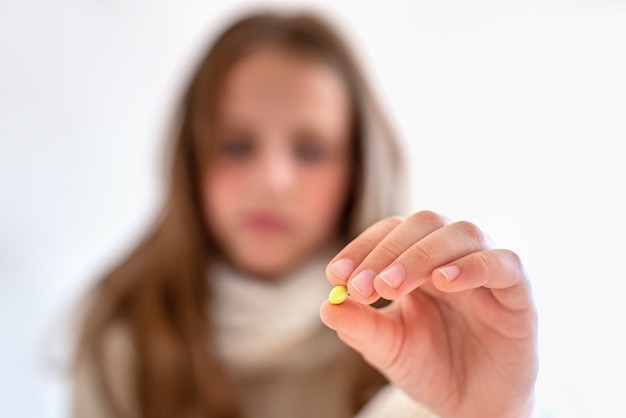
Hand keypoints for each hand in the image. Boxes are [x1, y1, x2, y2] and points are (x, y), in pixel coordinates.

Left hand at [320, 211, 537, 417]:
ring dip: (421, 255)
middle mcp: (452, 256)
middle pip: (424, 223)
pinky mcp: (517, 292)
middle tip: (362, 286)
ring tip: (391, 286)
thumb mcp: (388, 348)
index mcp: (419, 261)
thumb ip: (360, 326)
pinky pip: (503, 263)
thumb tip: (328, 306)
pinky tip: (443, 282)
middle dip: (388, 250)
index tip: (336, 275)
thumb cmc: (429, 368)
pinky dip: (472, 266)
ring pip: (461, 233)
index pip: (390, 232)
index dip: (362, 247)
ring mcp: (486, 270)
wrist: (473, 405)